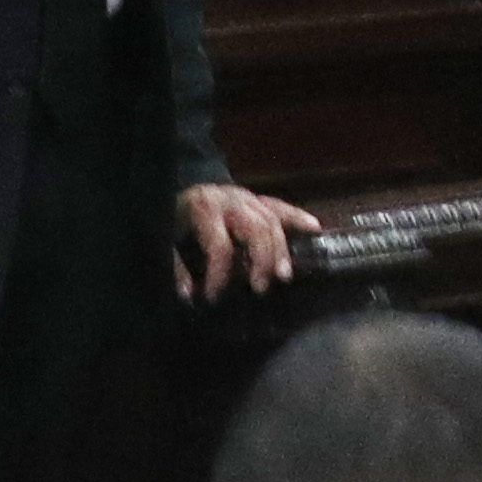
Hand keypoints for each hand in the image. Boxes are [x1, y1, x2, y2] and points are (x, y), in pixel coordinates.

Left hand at [174, 181, 311, 300]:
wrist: (177, 184)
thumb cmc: (175, 217)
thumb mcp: (166, 239)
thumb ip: (176, 267)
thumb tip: (189, 295)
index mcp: (204, 209)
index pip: (220, 245)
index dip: (219, 275)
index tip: (214, 297)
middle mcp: (229, 200)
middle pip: (256, 229)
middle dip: (262, 260)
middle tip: (261, 288)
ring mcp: (246, 197)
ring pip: (272, 220)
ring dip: (281, 249)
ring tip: (284, 276)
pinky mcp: (255, 198)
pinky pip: (280, 205)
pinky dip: (297, 217)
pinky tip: (315, 228)